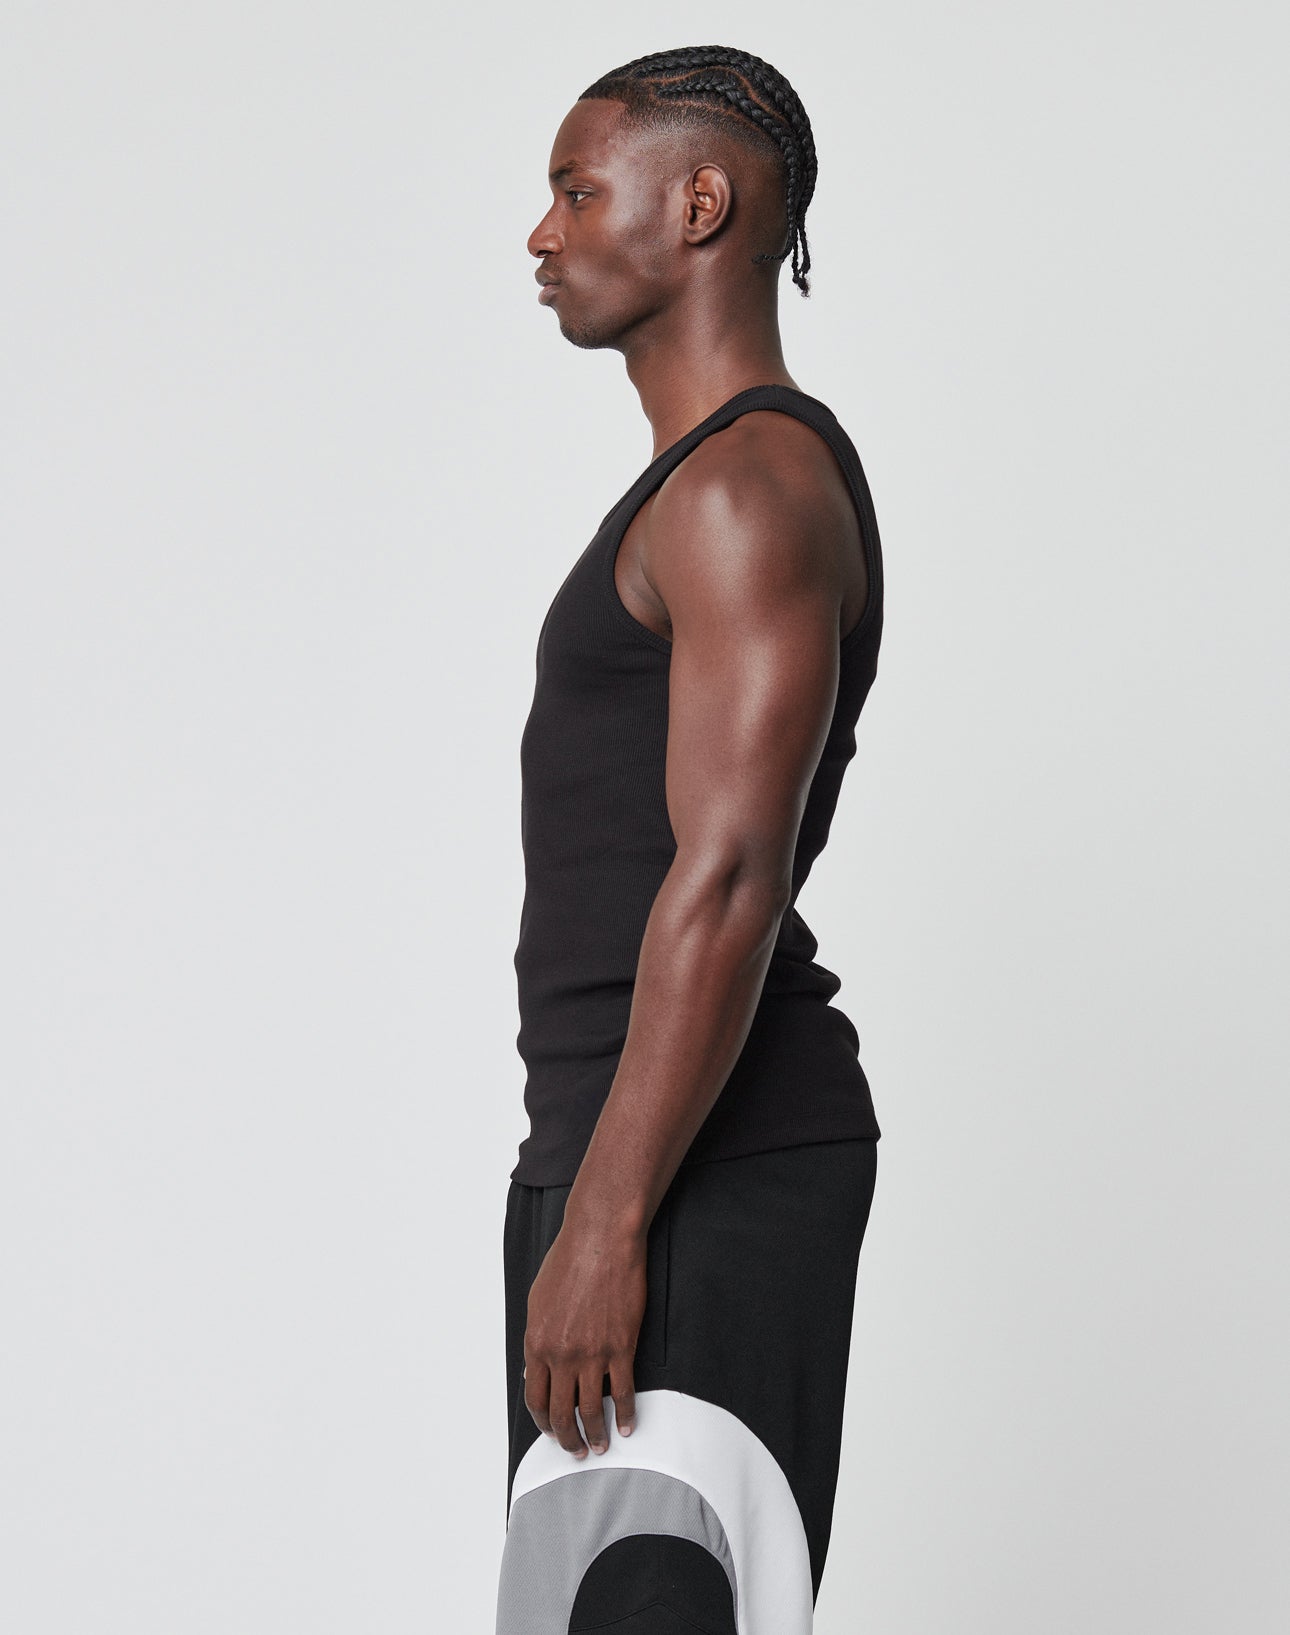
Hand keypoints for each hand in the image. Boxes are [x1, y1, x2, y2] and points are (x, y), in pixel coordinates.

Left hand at [523, 1215, 645, 1456]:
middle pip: (561, 1412)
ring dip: (596, 1434)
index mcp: (537, 1343)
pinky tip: (628, 1424)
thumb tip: (538, 1365)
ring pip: (592, 1409)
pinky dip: (626, 1414)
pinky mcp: (621, 1347)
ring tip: (602, 1445)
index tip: (552, 1431)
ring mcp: (592, 1353)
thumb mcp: (538, 1300)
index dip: (544, 1421)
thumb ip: (538, 1336)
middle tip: (576, 1450)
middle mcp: (561, 1355)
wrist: (601, 1239)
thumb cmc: (569, 1261)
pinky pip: (624, 1392)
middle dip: (568, 1438)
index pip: (535, 1398)